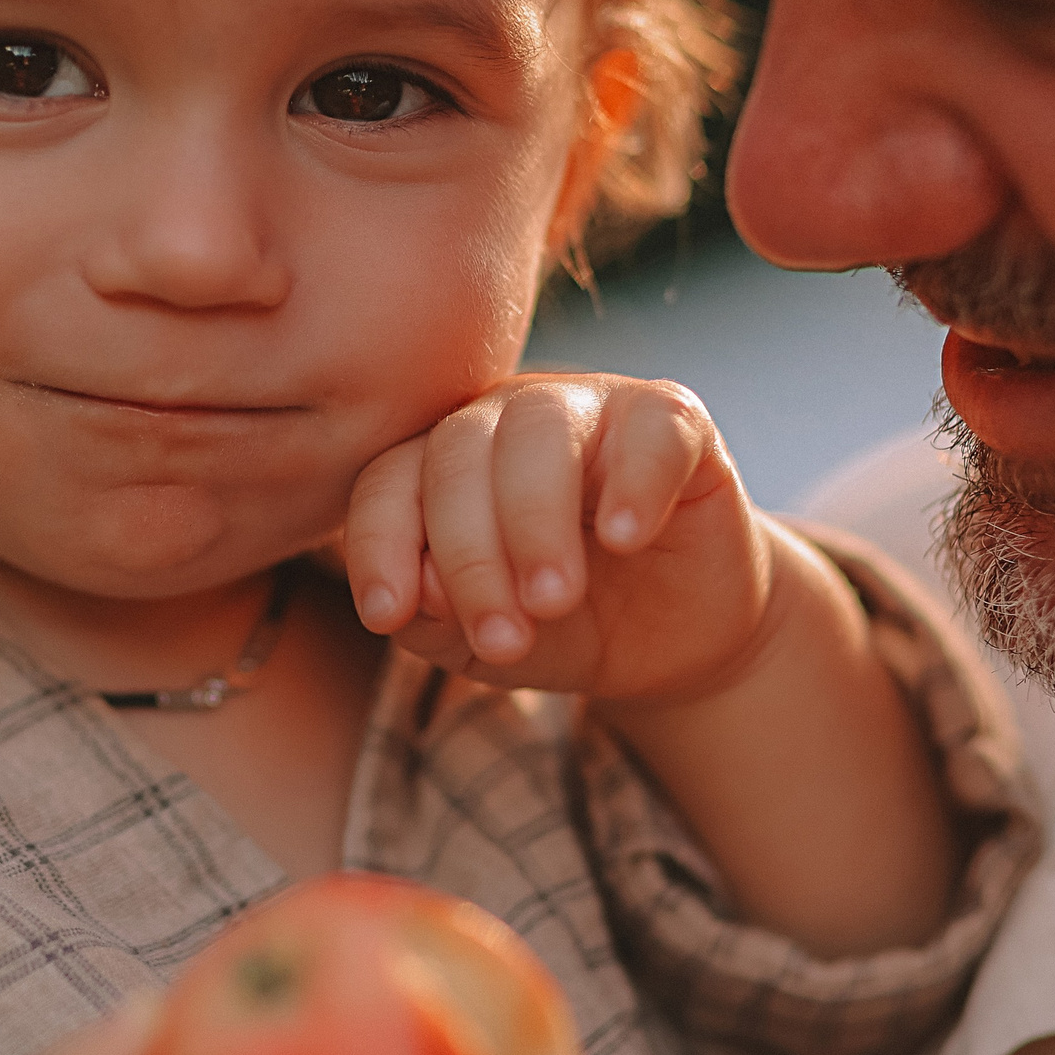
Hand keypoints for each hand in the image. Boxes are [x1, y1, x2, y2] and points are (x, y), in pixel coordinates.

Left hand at [343, 373, 793, 706]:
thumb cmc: (562, 632)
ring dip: (534, 520)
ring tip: (552, 602)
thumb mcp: (483, 643)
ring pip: (539, 428)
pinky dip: (634, 481)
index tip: (386, 615)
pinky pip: (649, 427)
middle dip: (468, 553)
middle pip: (457, 452)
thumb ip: (433, 618)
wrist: (675, 647)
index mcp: (440, 464)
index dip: (380, 542)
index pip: (388, 480)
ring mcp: (589, 407)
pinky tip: (626, 540)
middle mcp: (503, 419)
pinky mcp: (672, 420)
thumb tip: (413, 590)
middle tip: (503, 639)